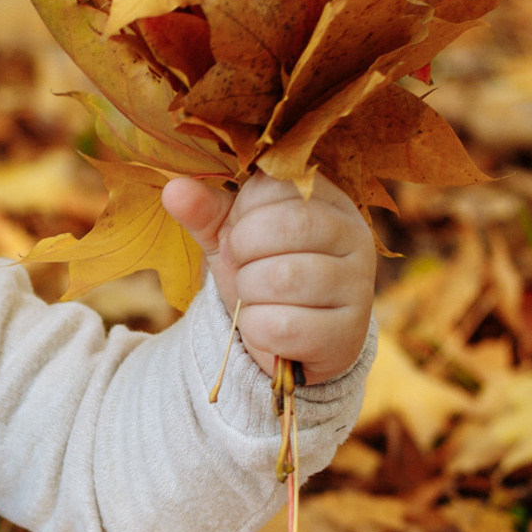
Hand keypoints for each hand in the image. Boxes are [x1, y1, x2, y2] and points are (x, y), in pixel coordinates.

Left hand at [163, 173, 375, 384]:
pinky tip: (264, 328)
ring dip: (248, 294)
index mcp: (327, 199)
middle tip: (243, 270)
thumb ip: (206, 212)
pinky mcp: (347, 333)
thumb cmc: (262, 278)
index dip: (240, 218)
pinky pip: (284, 326)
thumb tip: (174, 188)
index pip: (274, 188)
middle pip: (283, 228)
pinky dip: (257, 330)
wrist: (287, 343)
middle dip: (242, 255)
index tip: (241, 240)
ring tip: (254, 299)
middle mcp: (354, 235)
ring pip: (283, 278)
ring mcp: (357, 285)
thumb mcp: (232, 238)